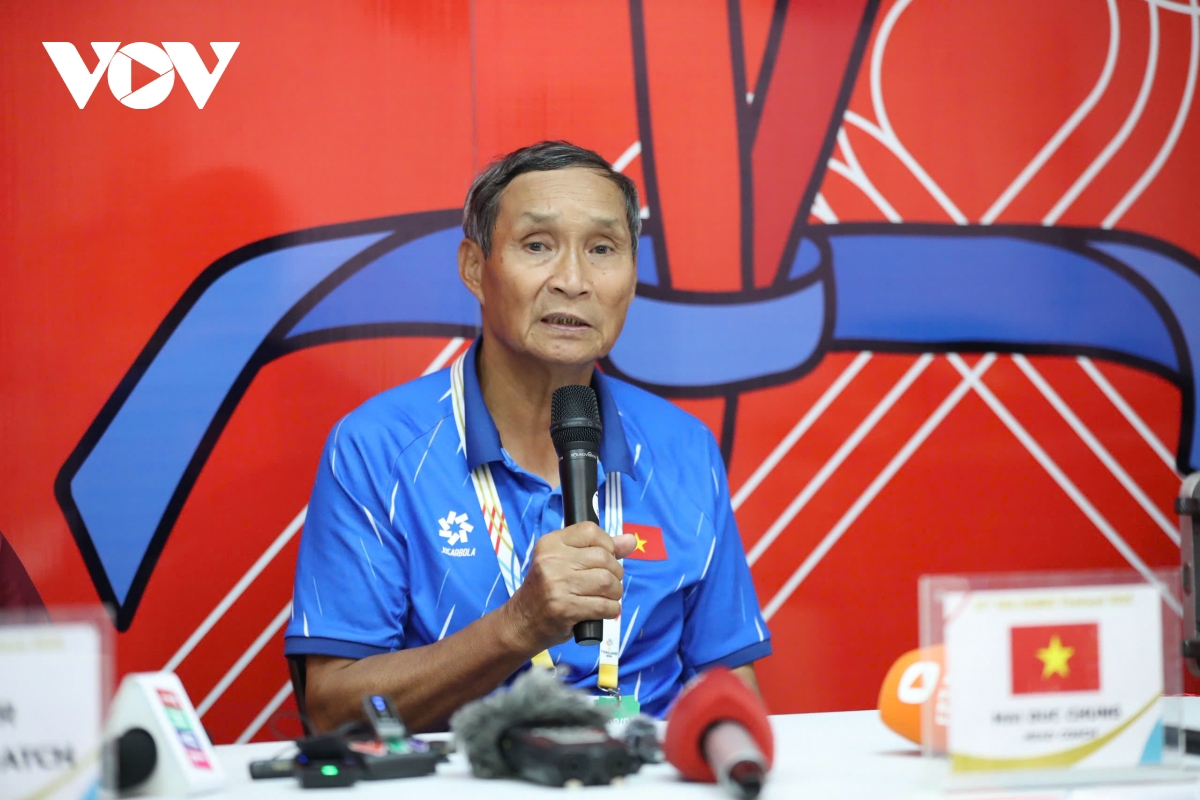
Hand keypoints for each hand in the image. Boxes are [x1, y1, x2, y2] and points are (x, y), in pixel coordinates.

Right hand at [501, 523, 636, 653]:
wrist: (522, 623)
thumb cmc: (548, 590)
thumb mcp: (565, 562)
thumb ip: (598, 549)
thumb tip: (631, 540)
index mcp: (550, 543)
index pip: (590, 531)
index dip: (607, 544)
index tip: (605, 559)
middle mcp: (551, 561)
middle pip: (603, 558)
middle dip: (615, 573)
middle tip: (608, 583)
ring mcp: (557, 585)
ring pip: (607, 581)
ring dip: (615, 592)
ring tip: (607, 597)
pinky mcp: (564, 608)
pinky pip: (604, 606)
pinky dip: (611, 609)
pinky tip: (604, 610)